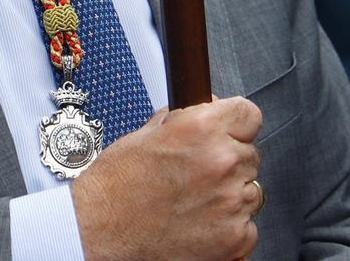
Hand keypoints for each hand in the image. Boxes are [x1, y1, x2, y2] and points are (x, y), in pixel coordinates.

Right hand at [73, 96, 262, 260]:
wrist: (98, 233)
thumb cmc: (113, 188)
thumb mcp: (144, 135)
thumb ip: (182, 121)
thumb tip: (203, 111)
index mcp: (201, 128)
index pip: (248, 114)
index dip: (236, 124)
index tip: (229, 132)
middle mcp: (222, 162)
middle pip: (250, 154)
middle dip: (229, 161)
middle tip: (197, 174)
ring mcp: (231, 203)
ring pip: (251, 190)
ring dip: (230, 194)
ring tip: (194, 202)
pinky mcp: (234, 238)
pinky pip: (248, 225)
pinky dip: (229, 226)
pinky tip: (198, 223)